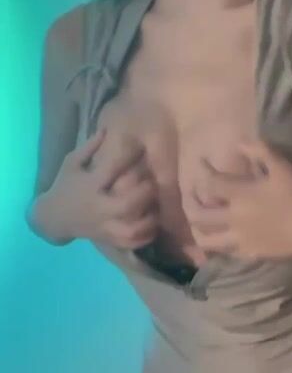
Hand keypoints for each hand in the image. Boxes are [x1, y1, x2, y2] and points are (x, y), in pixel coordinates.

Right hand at [49, 128, 159, 248]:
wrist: (52, 218)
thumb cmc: (65, 185)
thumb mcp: (71, 162)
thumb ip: (90, 146)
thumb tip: (108, 128)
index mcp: (90, 185)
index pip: (111, 171)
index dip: (130, 160)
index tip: (143, 150)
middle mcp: (98, 207)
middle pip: (127, 204)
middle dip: (146, 193)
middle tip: (153, 183)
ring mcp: (104, 226)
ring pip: (132, 229)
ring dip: (150, 218)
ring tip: (157, 206)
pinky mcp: (108, 239)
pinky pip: (132, 243)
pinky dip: (146, 237)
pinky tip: (153, 225)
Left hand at [183, 140, 291, 261]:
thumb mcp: (284, 167)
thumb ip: (260, 151)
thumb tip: (238, 143)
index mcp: (241, 195)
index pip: (210, 182)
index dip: (203, 170)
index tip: (201, 162)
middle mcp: (234, 219)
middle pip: (199, 215)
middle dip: (191, 203)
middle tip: (194, 194)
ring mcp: (241, 240)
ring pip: (207, 240)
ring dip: (199, 229)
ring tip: (201, 220)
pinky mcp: (250, 254)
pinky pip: (225, 252)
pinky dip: (218, 244)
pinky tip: (221, 237)